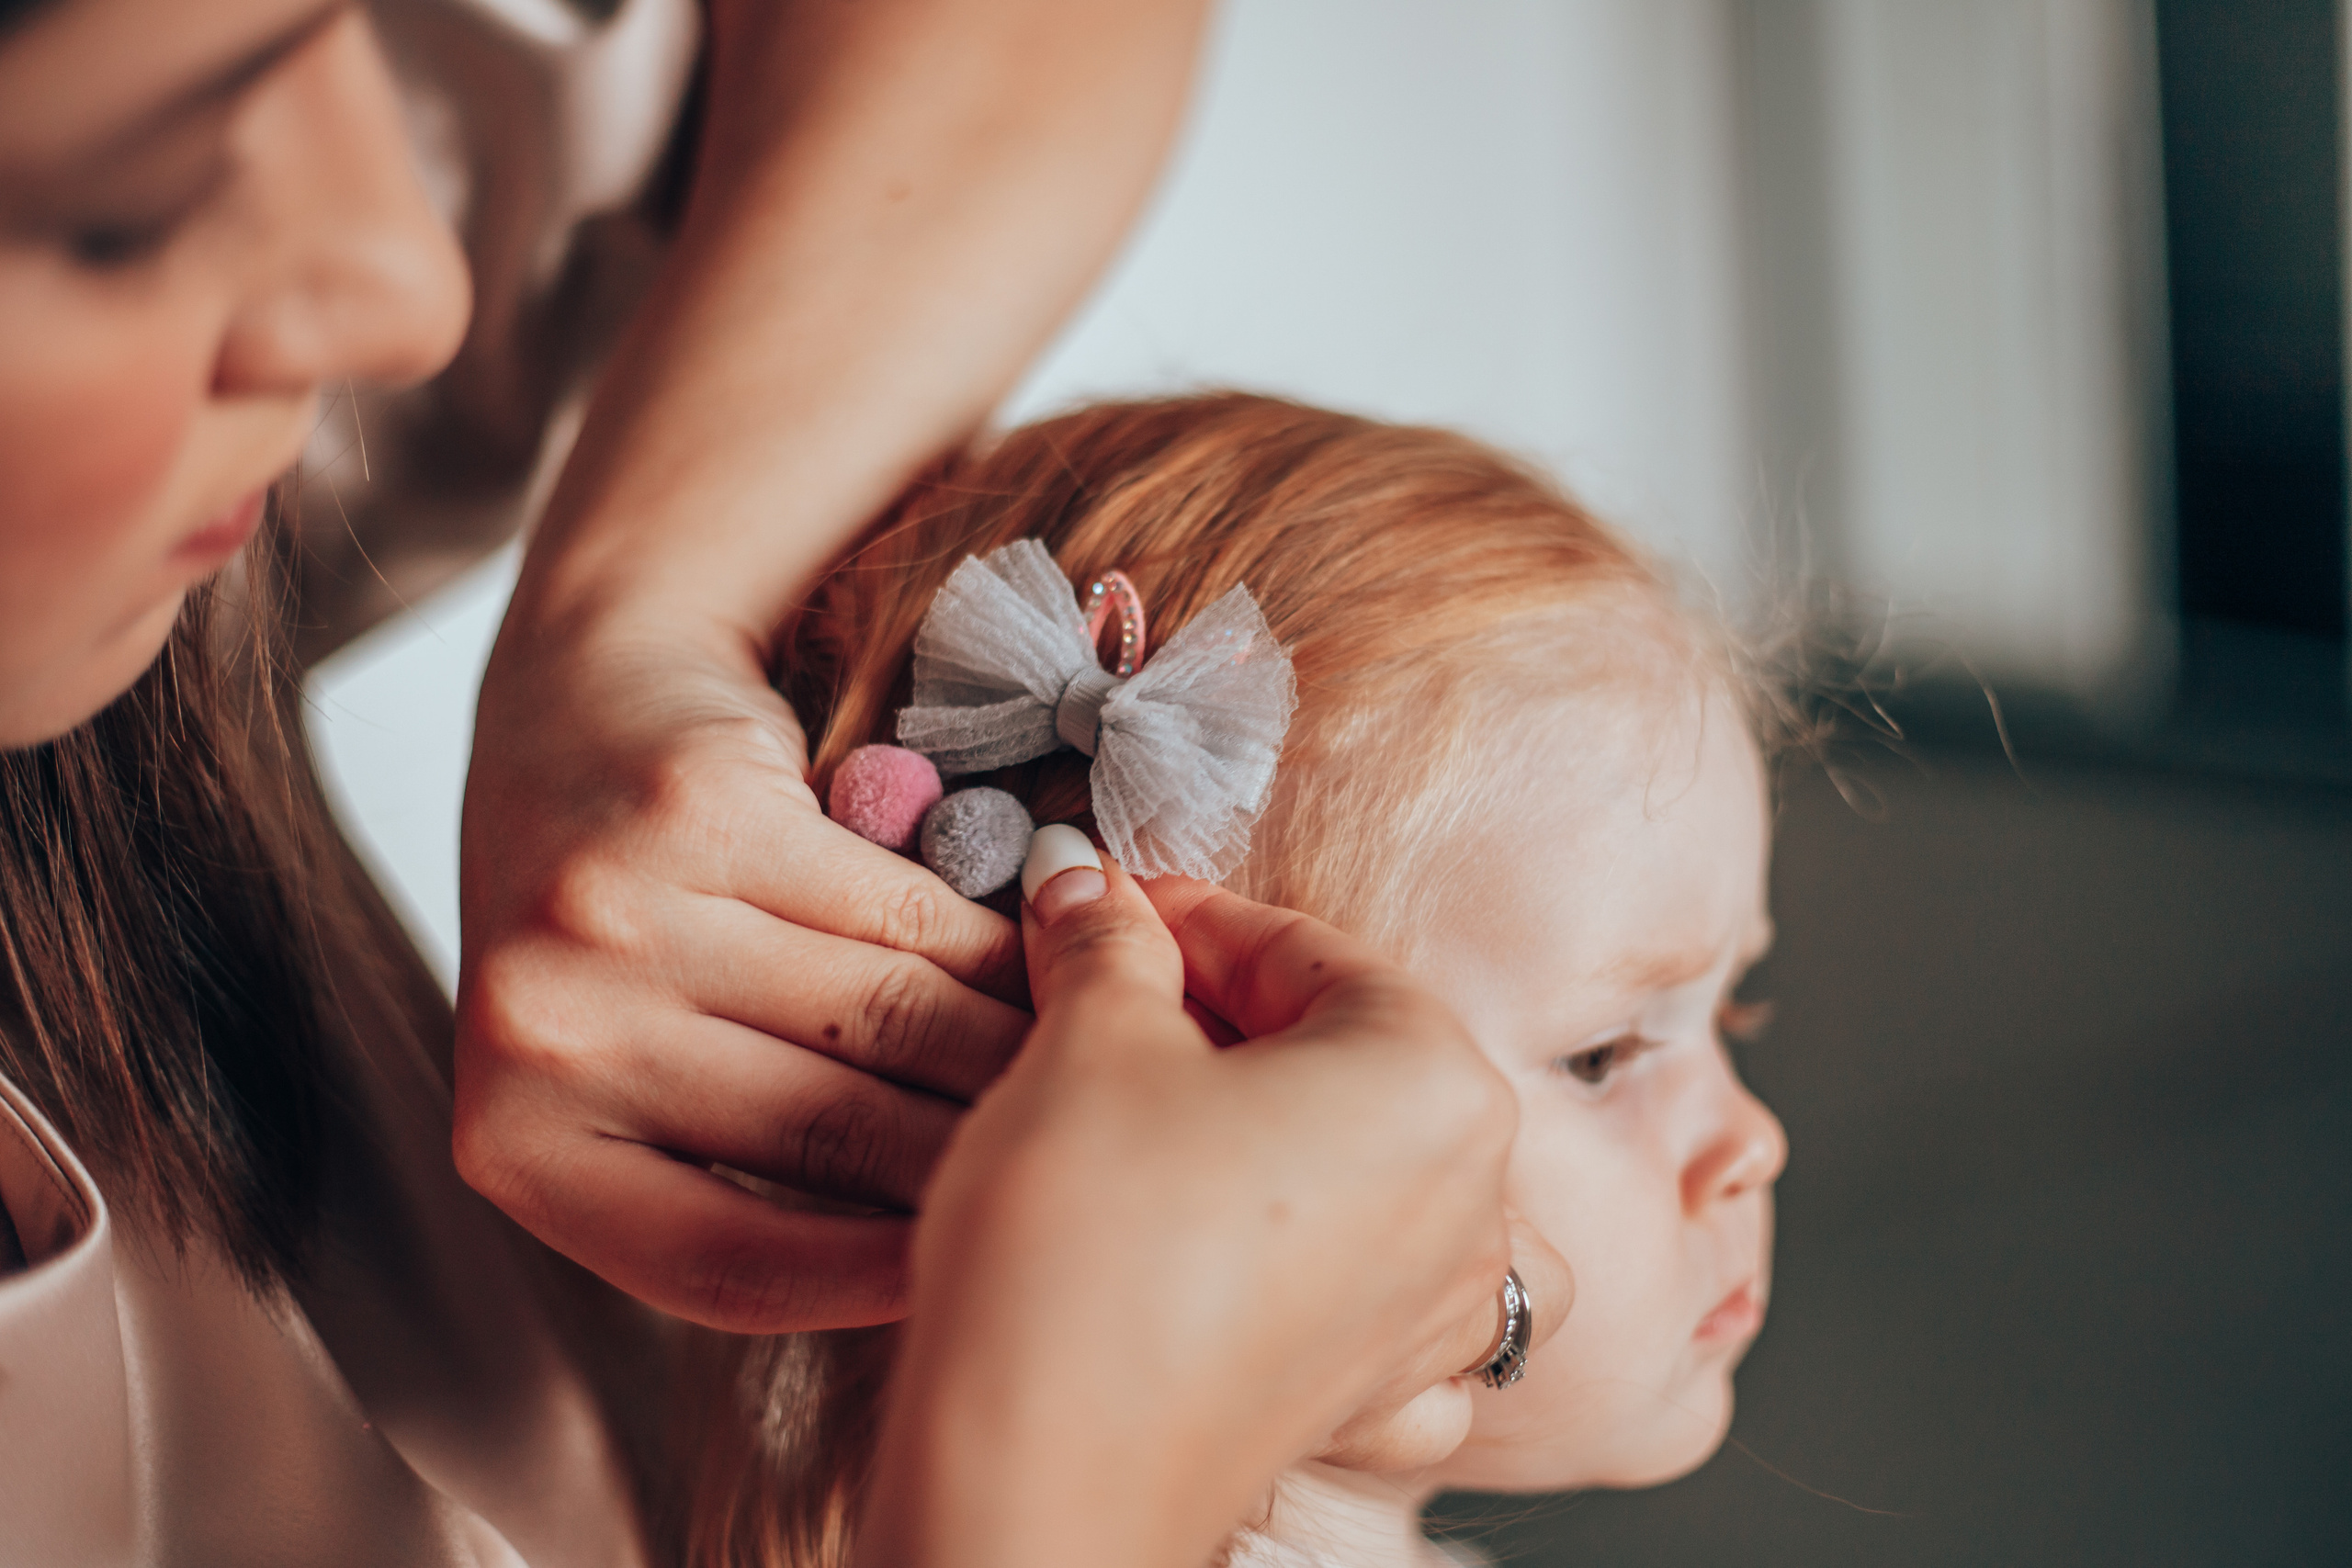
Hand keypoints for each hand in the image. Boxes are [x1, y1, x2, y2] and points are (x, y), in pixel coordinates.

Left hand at [452, 624, 1026, 1330]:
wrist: (584, 689)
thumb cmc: (616, 907)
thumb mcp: (635, 1060)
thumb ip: (730, 1159)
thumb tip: (926, 1262)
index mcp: (520, 1139)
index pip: (724, 1265)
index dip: (873, 1282)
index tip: (977, 1270)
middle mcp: (551, 1030)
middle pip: (826, 1135)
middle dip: (975, 1154)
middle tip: (1082, 1166)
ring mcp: (616, 913)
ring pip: (881, 1018)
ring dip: (1007, 1049)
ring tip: (1088, 1069)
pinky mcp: (699, 809)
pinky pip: (896, 910)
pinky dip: (990, 946)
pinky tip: (1048, 963)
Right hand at [859, 856, 1540, 1567]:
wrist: (1040, 1475)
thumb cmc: (1085, 1256)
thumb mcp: (1085, 1046)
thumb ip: (1109, 950)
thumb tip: (1094, 896)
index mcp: (1437, 1082)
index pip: (1309, 952)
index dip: (1190, 917)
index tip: (1113, 909)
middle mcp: (1476, 1202)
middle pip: (1353, 1058)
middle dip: (1227, 1021)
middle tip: (1106, 996)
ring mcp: (1437, 1316)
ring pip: (1385, 1180)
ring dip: (1285, 1136)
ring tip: (1170, 1121)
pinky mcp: (1376, 1401)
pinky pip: (1383, 1305)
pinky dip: (1327, 1265)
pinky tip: (1247, 1253)